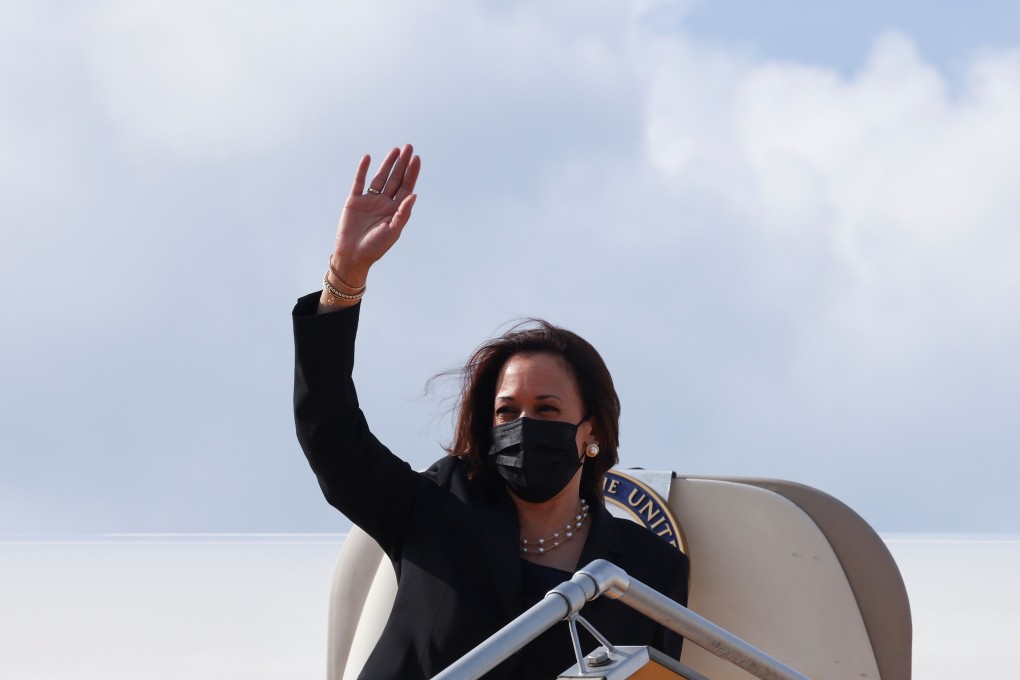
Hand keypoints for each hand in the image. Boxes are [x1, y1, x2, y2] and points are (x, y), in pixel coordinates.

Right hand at [331, 144, 420, 287]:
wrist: (353, 256)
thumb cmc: (375, 247)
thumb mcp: (393, 231)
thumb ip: (403, 213)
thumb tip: (414, 195)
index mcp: (395, 210)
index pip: (406, 187)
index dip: (412, 173)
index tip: (417, 159)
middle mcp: (384, 203)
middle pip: (395, 179)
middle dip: (402, 164)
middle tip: (408, 147)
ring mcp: (369, 200)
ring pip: (380, 178)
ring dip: (387, 164)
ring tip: (395, 150)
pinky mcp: (354, 201)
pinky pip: (359, 182)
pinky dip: (363, 170)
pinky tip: (368, 158)